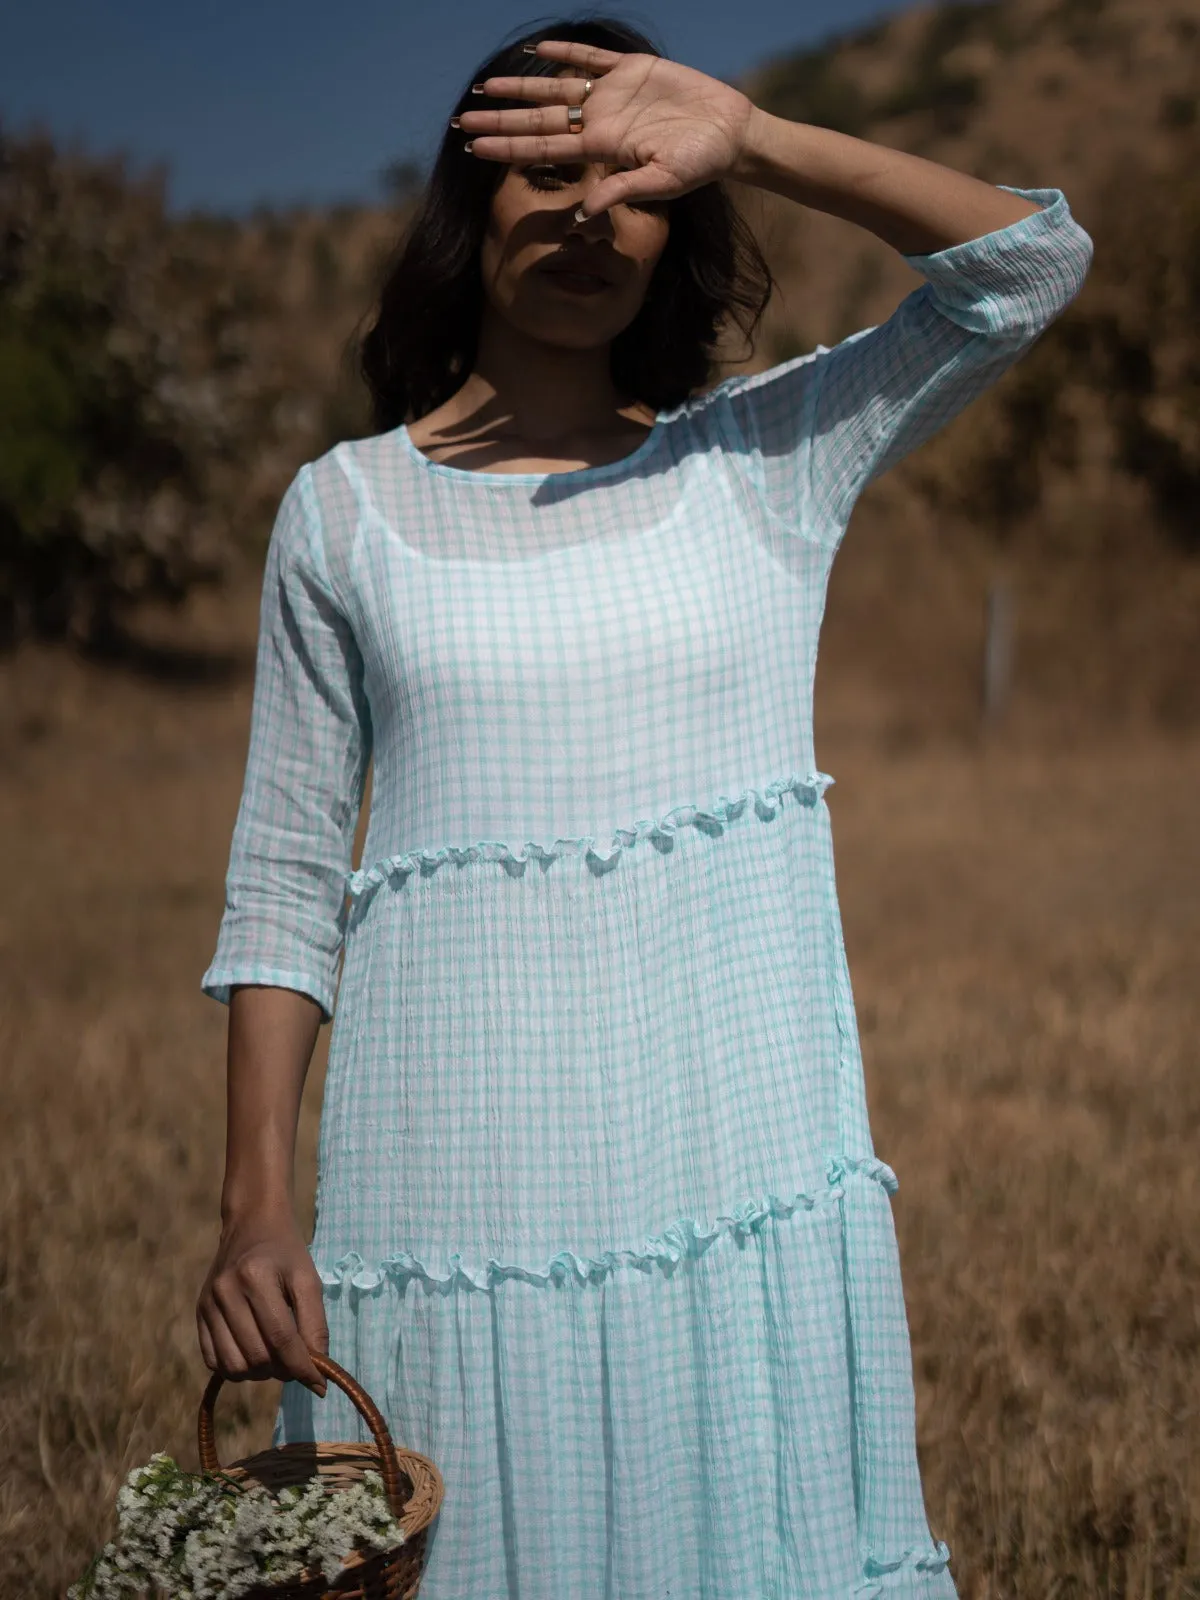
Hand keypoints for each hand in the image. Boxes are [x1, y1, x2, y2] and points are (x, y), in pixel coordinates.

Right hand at [196, 1205, 328, 1395]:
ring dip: (260, 1373)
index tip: (320, 1386)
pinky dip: (236, 1369)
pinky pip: (213, 1362)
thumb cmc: (286, 1252)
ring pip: (234, 1367)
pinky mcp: (198, 1314)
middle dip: (283, 1370)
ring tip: (275, 1357)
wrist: (250, 1224)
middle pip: (257, 1356)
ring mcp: (207, 1304)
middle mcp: (226, 1291)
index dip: (302, 1367)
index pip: (281, 1337)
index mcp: (256, 1277)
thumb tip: (317, 1371)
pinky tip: (253, 1353)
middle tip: (297, 1362)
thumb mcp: (308, 1279)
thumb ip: (315, 1323)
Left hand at [458, 39, 756, 217]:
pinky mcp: (632, 70)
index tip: (472, 145)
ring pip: (555, 88)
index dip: (505, 145)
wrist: (731, 135)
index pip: (541, 147)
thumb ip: (620, 192)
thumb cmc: (700, 165)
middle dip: (499, 118)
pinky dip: (566, 52)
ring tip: (486, 85)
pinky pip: (591, 59)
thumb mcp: (661, 183)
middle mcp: (598, 121)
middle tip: (462, 117)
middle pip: (537, 119)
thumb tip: (582, 215)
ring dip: (520, 86)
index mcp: (600, 148)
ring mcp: (612, 95)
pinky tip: (540, 50)